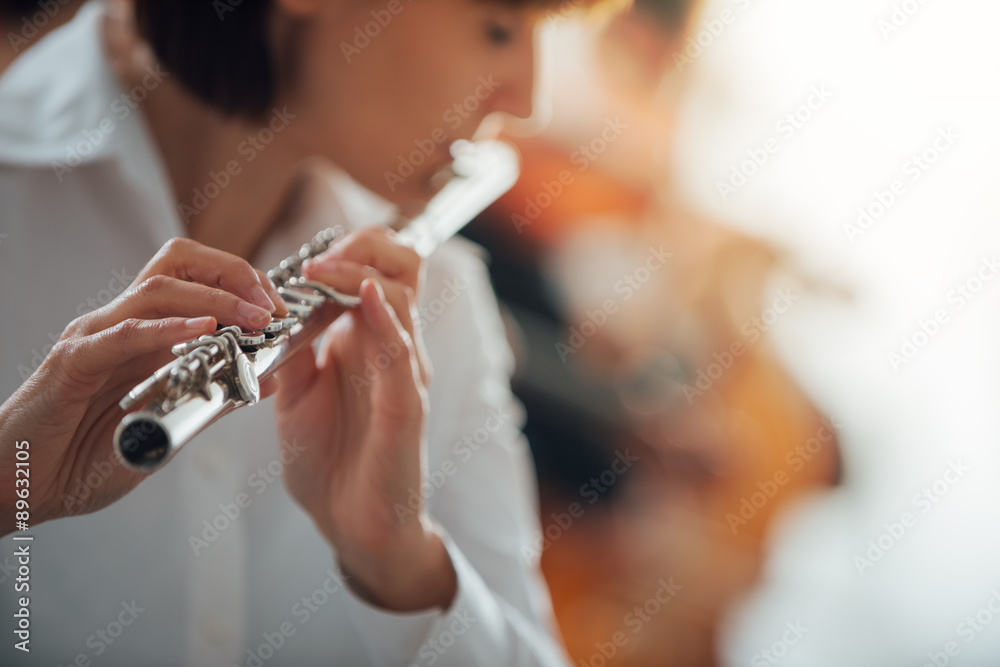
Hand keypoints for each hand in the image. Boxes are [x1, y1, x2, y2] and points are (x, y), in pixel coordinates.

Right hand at [0, 238, 285, 533]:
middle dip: (234, 274)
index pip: (196, 278)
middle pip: (178, 263)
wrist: (18, 486)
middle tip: (272, 307)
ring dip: (216, 299)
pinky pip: (122, 334)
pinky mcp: (73, 362)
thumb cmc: (83, 457)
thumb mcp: (167, 427)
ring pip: (157, 289)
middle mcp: (120, 324)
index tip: (281, 311)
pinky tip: (203, 332)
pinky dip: (166, 328)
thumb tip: (266, 380)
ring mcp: (95, 337)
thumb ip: (212, 401)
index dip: (243, 283)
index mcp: (144, 333)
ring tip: (254, 318)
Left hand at [274, 227, 456, 611]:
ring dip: (360, 276)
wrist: (350, 524)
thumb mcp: (296, 394)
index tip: (307, 257)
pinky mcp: (407, 409)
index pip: (380, 272)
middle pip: (404, 271)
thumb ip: (293, 350)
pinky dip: (386, 321)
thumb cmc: (329, 461)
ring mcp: (404, 376)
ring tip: (323, 271)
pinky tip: (365, 301)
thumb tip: (271, 307)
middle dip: (366, 247)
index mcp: (369, 343)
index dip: (351, 250)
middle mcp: (394, 351)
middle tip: (320, 257)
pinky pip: (402, 354)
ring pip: (402, 302)